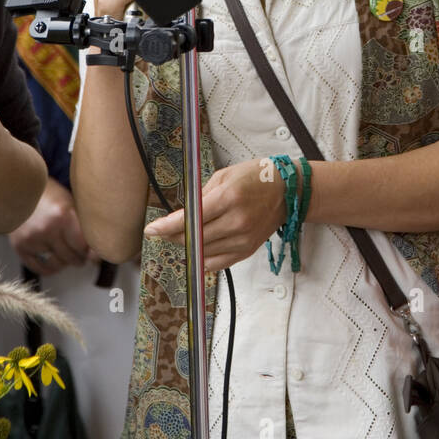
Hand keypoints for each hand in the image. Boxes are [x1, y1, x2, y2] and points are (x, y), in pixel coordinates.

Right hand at [10, 177, 98, 274]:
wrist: (16, 188)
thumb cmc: (47, 194)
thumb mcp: (68, 201)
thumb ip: (82, 223)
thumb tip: (97, 251)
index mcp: (63, 214)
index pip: (84, 245)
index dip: (92, 253)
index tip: (96, 255)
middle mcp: (47, 228)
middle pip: (72, 256)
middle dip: (80, 258)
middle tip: (83, 256)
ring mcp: (32, 239)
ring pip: (57, 264)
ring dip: (66, 263)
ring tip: (69, 257)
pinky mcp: (20, 246)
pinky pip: (39, 268)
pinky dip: (49, 269)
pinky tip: (54, 263)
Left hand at [144, 160, 285, 271]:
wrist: (287, 192)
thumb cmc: (256, 178)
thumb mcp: (225, 176)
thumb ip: (201, 196)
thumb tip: (182, 213)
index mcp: (229, 198)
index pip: (191, 219)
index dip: (167, 226)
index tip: (151, 230)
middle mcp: (236, 222)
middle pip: (194, 238)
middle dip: (173, 235)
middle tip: (162, 230)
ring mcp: (243, 239)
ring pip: (203, 252)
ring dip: (187, 246)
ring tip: (182, 236)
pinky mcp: (247, 250)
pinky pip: (218, 262)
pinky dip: (203, 258)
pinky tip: (198, 248)